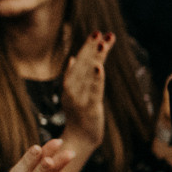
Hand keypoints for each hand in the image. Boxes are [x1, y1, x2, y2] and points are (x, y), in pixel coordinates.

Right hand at [60, 33, 113, 161]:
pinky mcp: (89, 108)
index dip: (88, 47)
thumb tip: (73, 57)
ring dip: (94, 57)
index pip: (80, 61)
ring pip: (87, 74)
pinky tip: (99, 66)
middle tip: (99, 32)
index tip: (98, 33)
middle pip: (82, 64)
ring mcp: (79, 98)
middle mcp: (72, 89)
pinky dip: (95, 78)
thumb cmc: (80, 116)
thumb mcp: (75, 94)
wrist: (79, 139)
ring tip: (101, 42)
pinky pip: (93, 91)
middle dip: (91, 47)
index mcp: (70, 84)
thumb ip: (74, 76)